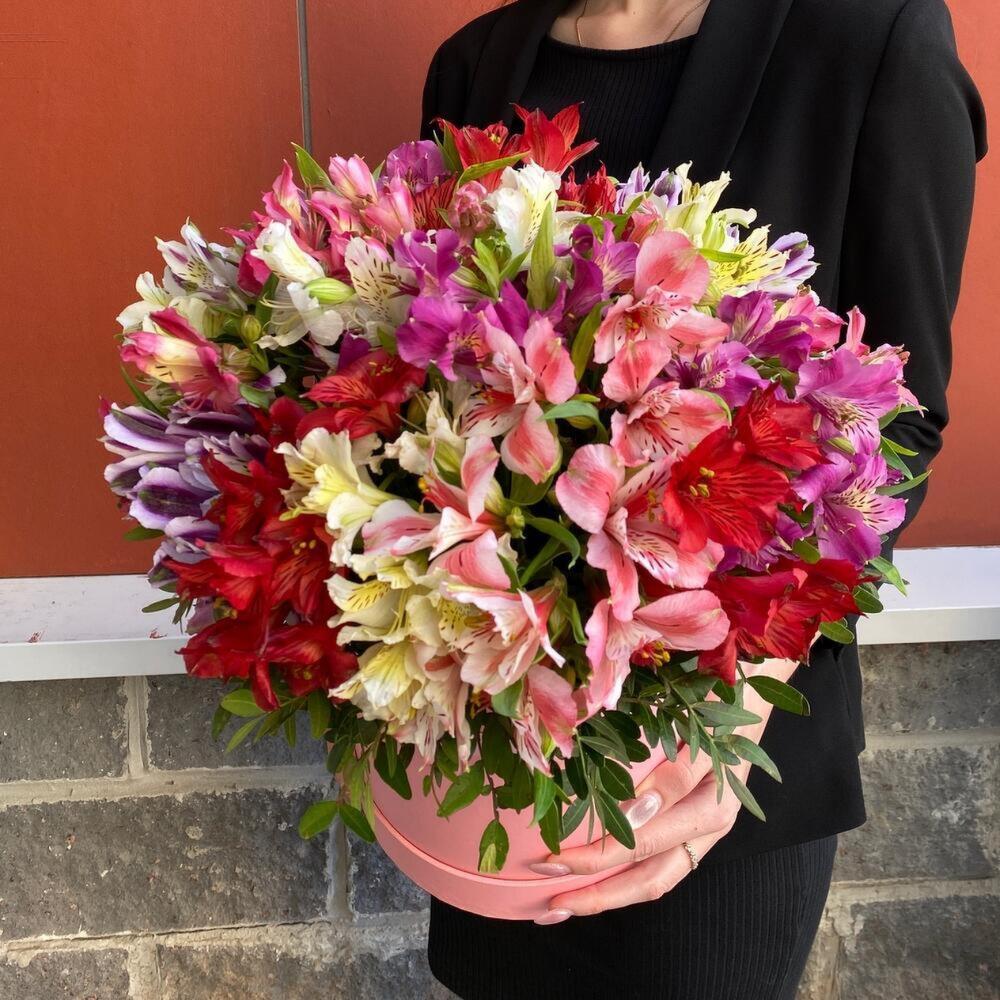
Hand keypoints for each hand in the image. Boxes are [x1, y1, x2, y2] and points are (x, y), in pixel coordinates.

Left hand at [531, 657, 800, 923]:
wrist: (750, 695)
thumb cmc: (720, 706)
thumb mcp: (704, 731)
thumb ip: (679, 772)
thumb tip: (640, 809)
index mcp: (709, 810)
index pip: (641, 847)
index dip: (593, 858)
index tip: (550, 859)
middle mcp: (707, 830)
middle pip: (647, 879)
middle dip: (594, 893)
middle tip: (544, 902)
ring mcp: (702, 833)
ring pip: (653, 881)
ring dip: (607, 898)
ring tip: (560, 907)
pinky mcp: (695, 828)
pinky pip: (659, 867)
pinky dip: (624, 880)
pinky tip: (591, 884)